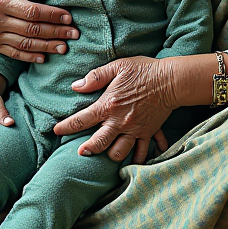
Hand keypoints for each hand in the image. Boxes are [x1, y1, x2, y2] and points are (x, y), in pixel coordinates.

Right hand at [0, 0, 78, 62]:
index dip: (53, 15)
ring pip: (25, 44)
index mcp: (0, 2)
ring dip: (47, 47)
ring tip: (64, 47)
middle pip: (32, 29)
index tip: (69, 17)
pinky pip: (15, 53)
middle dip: (56, 32)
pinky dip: (30, 56)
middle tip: (74, 33)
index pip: (32, 11)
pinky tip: (45, 56)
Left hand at [52, 57, 176, 162]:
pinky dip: (138, 158)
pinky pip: (142, 152)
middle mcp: (120, 121)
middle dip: (87, 150)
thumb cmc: (144, 70)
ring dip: (111, 155)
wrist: (171, 80)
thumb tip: (76, 86)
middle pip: (99, 143)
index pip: (82, 119)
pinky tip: (134, 161)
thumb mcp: (118, 67)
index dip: (66, 126)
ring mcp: (134, 129)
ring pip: (119, 152)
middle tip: (81, 152)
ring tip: (107, 153)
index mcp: (108, 105)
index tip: (56, 131)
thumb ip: (96, 77)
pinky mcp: (148, 132)